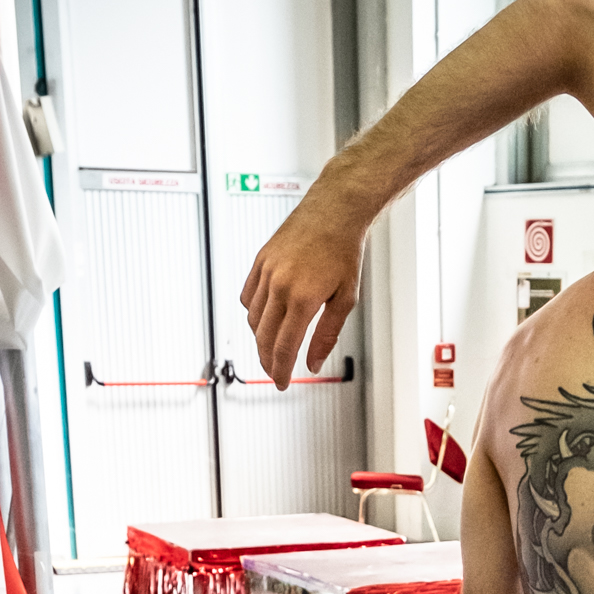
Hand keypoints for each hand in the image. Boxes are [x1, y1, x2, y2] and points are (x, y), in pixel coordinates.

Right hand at [239, 188, 366, 386]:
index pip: (284, 348)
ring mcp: (266, 272)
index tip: (283, 383)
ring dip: (261, 339)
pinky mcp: (260, 261)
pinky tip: (266, 320)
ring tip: (273, 349)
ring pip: (253, 319)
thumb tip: (313, 363)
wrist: (335, 210)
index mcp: (302, 298)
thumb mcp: (346, 299)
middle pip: (264, 338)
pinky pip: (247, 296)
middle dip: (268, 361)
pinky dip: (254, 314)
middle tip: (276, 374)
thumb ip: (327, 335)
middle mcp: (278, 285)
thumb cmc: (345, 250)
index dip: (282, 371)